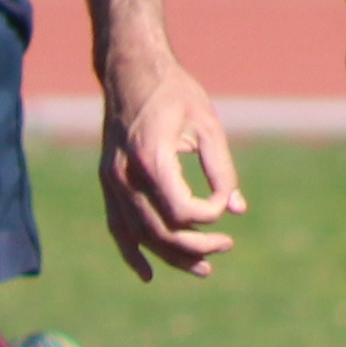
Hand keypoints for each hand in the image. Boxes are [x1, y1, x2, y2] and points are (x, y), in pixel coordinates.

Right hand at [99, 60, 246, 279]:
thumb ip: (221, 169)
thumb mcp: (207, 124)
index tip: (226, 199)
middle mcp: (126, 175)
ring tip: (203, 269)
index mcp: (152, 157)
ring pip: (141, 235)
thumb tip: (237, 209)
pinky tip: (148, 275)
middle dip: (196, 246)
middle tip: (227, 246)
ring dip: (171, 257)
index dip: (210, 214)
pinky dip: (133, 253)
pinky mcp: (108, 183)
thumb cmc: (173, 92)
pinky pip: (118, 227)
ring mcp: (112, 182)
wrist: (129, 71)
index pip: (182, 210)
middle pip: (160, 231)